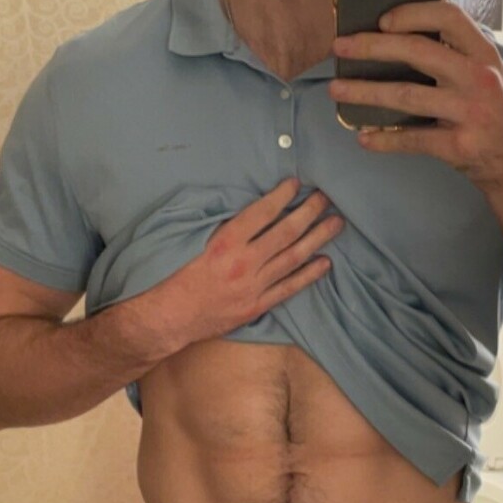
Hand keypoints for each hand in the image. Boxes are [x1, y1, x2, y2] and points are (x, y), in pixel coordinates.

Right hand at [128, 177, 342, 353]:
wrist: (166, 318)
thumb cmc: (172, 276)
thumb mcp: (190, 242)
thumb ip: (219, 226)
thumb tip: (247, 209)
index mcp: (224, 243)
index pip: (261, 213)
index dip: (281, 196)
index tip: (296, 184)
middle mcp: (243, 263)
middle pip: (285, 233)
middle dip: (309, 212)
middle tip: (326, 198)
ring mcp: (253, 287)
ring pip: (293, 258)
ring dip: (317, 239)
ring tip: (336, 223)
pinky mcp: (256, 306)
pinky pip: (289, 288)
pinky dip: (308, 275)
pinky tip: (325, 262)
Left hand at [329, 1, 502, 191]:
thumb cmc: (497, 114)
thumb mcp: (488, 74)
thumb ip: (456, 55)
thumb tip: (399, 37)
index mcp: (484, 54)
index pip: (448, 17)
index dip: (412, 14)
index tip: (382, 20)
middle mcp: (478, 78)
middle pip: (417, 51)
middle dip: (372, 47)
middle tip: (340, 48)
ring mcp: (469, 113)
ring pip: (406, 96)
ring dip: (365, 92)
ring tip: (337, 90)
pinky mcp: (458, 146)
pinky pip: (411, 139)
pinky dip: (384, 139)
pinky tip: (364, 137)